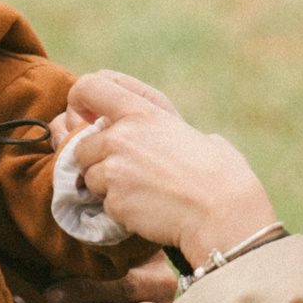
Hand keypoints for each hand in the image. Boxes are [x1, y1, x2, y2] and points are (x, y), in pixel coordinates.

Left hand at [68, 73, 278, 266]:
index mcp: (141, 112)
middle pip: (81, 146)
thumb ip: (172, 130)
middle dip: (96, 160)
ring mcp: (114, 171)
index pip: (89, 88)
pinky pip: (105, 205)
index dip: (79, 101)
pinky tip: (148, 208)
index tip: (85, 116)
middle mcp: (121, 137)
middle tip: (126, 172)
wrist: (222, 214)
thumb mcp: (198, 135)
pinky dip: (120, 209)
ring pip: (89, 178)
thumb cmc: (221, 174)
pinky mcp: (114, 201)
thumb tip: (186, 136)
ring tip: (142, 191)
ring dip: (107, 187)